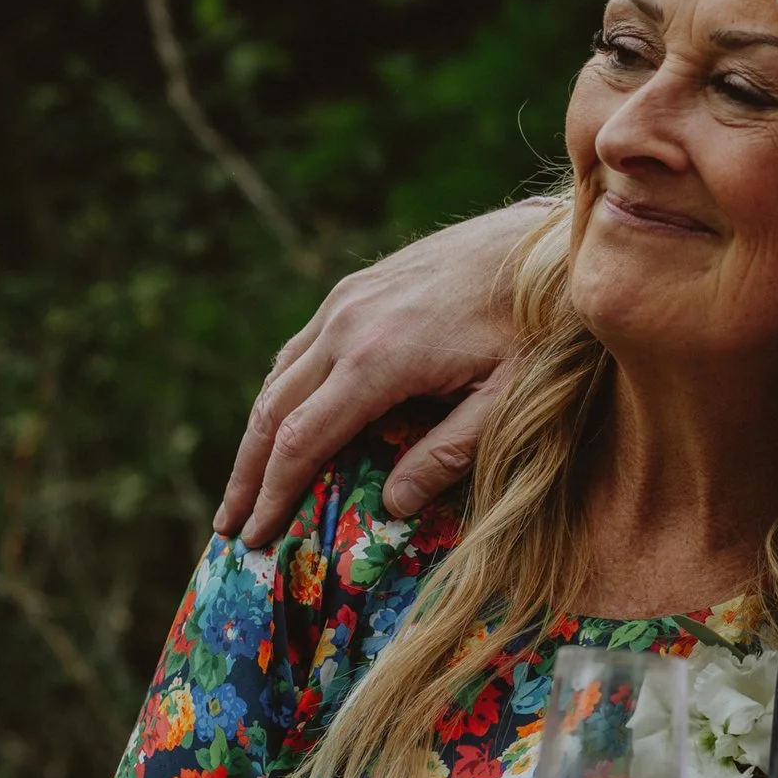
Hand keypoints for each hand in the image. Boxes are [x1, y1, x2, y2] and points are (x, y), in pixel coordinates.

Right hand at [214, 201, 548, 548]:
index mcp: (376, 360)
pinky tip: (283, 418)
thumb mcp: (506, 399)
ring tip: (246, 483)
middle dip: (246, 473)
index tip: (253, 537)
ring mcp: (348, 298)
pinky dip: (282, 390)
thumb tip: (392, 506)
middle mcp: (346, 324)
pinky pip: (302, 346)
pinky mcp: (358, 284)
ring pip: (279, 375)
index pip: (300, 442)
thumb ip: (446, 454)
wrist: (548, 241)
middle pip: (271, 411)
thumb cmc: (538, 325)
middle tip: (230, 525)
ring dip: (257, 432)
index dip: (272, 494)